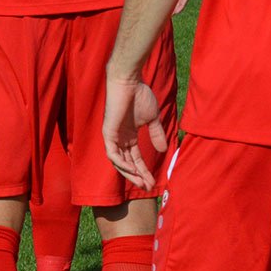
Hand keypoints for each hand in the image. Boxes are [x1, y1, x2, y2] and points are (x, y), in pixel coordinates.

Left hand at [102, 73, 162, 189]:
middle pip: (127, 164)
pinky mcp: (108, 133)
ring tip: (141, 183)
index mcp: (129, 136)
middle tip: (148, 188)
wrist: (130, 82)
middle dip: (137, 176)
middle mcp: (120, 139)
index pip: (136, 159)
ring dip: (130, 174)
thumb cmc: (140, 96)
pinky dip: (122, 163)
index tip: (154, 183)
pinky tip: (132, 170)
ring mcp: (113, 136)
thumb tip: (162, 150)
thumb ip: (156, 134)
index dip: (144, 171)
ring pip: (118, 162)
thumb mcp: (152, 119)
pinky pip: (112, 154)